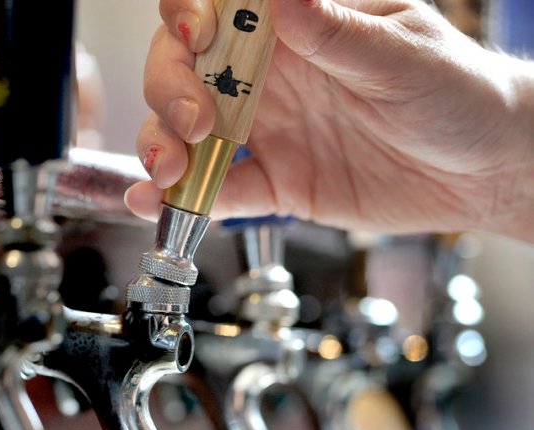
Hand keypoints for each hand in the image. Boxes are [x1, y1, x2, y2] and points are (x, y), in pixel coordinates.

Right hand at [126, 0, 533, 239]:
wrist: (479, 170)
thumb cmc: (455, 93)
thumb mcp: (401, 55)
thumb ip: (337, 33)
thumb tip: (282, 0)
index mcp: (298, 24)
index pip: (223, 7)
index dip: (191, 14)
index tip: (195, 34)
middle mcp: (271, 73)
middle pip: (187, 69)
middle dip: (170, 90)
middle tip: (192, 120)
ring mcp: (267, 129)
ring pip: (189, 131)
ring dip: (163, 145)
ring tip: (167, 168)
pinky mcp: (275, 182)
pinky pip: (219, 191)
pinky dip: (183, 199)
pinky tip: (157, 202)